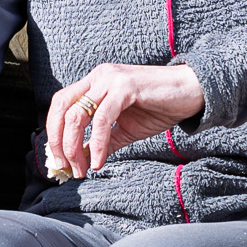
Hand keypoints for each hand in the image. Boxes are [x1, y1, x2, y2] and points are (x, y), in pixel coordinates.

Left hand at [46, 63, 204, 177]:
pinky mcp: (125, 87)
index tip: (58, 160)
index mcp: (94, 83)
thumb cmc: (159, 108)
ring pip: (77, 114)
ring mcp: (111, 79)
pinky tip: (99, 161)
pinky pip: (103, 119)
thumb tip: (82, 160)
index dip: (54, 133)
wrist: (191, 93)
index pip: (61, 105)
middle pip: (62, 108)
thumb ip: (103, 142)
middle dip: (58, 141)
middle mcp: (98, 77)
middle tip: (65, 167)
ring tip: (82, 169)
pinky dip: (98, 143)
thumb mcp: (124, 129)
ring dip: (74, 146)